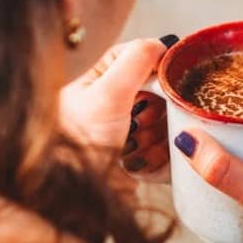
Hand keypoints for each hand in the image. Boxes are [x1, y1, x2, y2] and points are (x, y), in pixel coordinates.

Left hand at [59, 37, 174, 181]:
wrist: (76, 199)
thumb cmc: (79, 146)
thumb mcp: (106, 94)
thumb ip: (135, 60)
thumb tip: (162, 42)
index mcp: (97, 84)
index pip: (134, 56)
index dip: (154, 63)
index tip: (166, 74)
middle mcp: (112, 107)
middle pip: (158, 92)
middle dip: (158, 109)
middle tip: (142, 121)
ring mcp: (127, 135)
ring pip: (166, 123)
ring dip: (157, 137)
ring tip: (134, 148)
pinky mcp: (139, 162)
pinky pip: (166, 152)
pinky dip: (158, 159)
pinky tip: (138, 166)